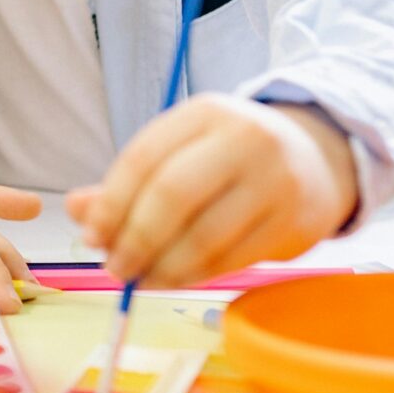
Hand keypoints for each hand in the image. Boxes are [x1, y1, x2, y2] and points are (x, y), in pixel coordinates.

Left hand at [71, 96, 356, 286]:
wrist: (318, 159)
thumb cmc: (229, 159)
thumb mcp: (181, 153)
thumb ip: (126, 182)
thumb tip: (75, 210)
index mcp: (205, 112)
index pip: (143, 158)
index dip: (111, 203)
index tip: (91, 236)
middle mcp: (243, 138)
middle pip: (172, 195)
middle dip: (134, 239)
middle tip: (114, 267)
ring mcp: (274, 179)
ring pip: (204, 235)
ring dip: (162, 267)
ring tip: (140, 279)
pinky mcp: (294, 220)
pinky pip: (232, 258)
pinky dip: (194, 275)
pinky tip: (173, 279)